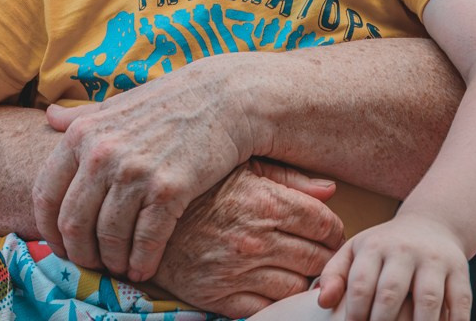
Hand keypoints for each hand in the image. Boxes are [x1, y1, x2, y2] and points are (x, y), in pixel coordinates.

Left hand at [33, 57, 257, 281]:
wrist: (222, 97)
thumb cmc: (166, 102)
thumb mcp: (116, 104)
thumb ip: (81, 116)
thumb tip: (49, 116)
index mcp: (81, 134)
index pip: (46, 195)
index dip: (48, 229)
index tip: (60, 246)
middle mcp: (102, 154)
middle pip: (73, 224)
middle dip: (80, 254)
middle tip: (91, 264)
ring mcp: (134, 172)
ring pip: (108, 238)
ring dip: (112, 262)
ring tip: (120, 266)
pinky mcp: (168, 189)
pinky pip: (145, 241)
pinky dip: (142, 263)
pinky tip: (143, 269)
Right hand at [152, 159, 344, 317]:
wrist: (144, 215)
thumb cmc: (198, 187)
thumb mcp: (242, 168)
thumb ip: (289, 178)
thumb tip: (330, 190)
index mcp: (265, 202)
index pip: (325, 225)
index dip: (331, 231)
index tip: (324, 233)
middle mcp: (256, 239)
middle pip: (317, 258)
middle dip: (321, 257)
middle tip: (311, 252)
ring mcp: (239, 271)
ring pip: (297, 288)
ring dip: (300, 280)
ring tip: (289, 268)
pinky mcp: (220, 297)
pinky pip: (267, 309)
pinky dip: (274, 301)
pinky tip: (267, 285)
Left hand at [316, 212, 468, 320]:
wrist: (432, 224)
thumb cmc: (386, 246)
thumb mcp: (356, 250)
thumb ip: (335, 273)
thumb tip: (322, 301)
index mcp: (374, 246)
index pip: (361, 283)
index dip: (355, 312)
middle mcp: (404, 250)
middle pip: (391, 292)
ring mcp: (434, 260)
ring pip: (427, 299)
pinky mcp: (460, 272)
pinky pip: (459, 303)